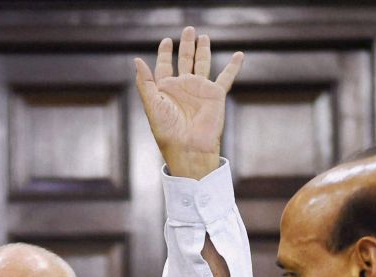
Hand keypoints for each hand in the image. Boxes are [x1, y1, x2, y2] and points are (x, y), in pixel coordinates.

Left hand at [135, 26, 243, 178]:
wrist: (189, 148)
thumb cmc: (168, 132)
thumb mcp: (152, 105)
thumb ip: (145, 82)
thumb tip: (137, 60)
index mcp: (166, 89)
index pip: (164, 66)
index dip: (164, 53)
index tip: (166, 41)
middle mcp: (183, 87)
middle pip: (185, 59)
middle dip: (186, 45)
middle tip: (189, 29)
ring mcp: (200, 90)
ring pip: (203, 64)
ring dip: (203, 50)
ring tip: (203, 36)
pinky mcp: (216, 95)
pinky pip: (226, 77)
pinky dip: (233, 66)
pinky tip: (239, 55)